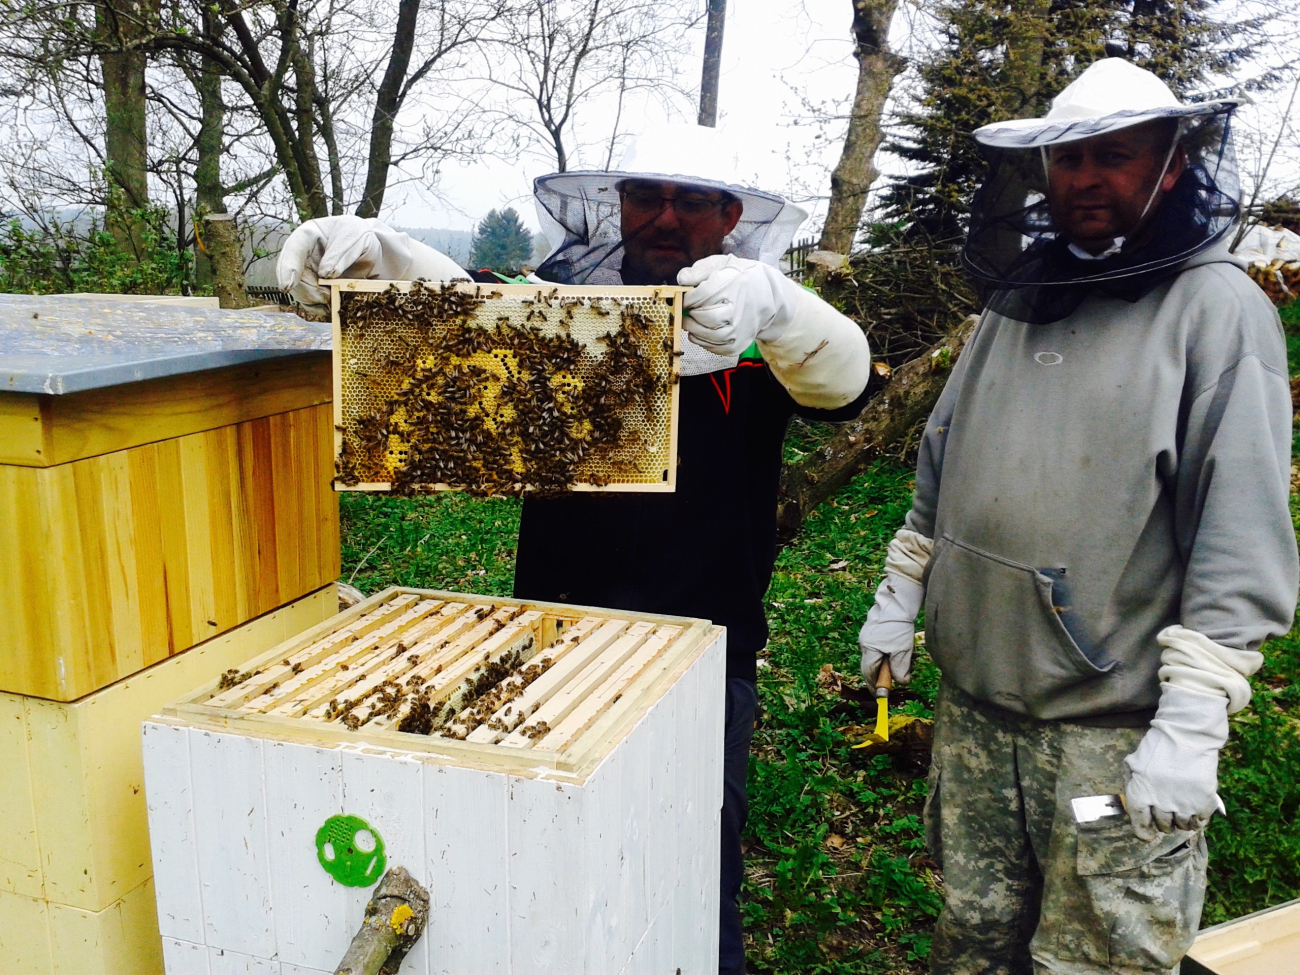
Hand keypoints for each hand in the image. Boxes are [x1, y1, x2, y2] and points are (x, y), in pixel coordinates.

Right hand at [276, 216, 465, 313]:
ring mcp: (313, 276)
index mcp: (314, 236)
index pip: (294, 245)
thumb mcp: (363, 241)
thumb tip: (327, 272)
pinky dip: (321, 312)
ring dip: (315, 303)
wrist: (392, 262)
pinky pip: (314, 308)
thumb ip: (345, 252)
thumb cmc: (376, 243)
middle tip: (324, 297)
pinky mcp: (323, 296)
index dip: (289, 263)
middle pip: (294, 275)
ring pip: (302, 294)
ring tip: (333, 302)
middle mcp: (310, 256)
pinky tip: (333, 311)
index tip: (290, 282)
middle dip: (306, 288)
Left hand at [677, 254, 801, 354]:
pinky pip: (713, 347)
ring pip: (706, 335)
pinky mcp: (737, 344)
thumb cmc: (741, 278)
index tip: (686, 297)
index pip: (699, 296)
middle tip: (688, 311)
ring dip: (693, 329)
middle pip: (703, 317)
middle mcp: (736, 310)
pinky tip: (702, 331)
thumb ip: (700, 270)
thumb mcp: (723, 264)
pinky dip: (702, 341)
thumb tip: (681, 279)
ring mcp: (737, 330)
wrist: (769, 296)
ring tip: (692, 321)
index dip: (687, 297)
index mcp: (730, 286)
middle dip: (690, 314)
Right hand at [858, 572, 923, 685]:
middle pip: (869, 666)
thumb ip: (900, 669)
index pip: (868, 673)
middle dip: (878, 676)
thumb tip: (901, 683)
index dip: (874, 686)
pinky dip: (883, 654)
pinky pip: (875, 647)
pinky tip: (893, 651)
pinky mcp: (872, 630)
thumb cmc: (899, 626)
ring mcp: (867, 635)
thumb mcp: (902, 650)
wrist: (897, 602)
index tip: (880, 695)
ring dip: (883, 664)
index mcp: (869, 649)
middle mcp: (864, 643)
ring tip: (896, 665)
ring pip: (873, 656)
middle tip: (888, 684)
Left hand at [1123, 683, 1228, 839]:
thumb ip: (1130, 783)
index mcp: (1140, 793)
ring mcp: (1183, 803)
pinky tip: (1195, 809)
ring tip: (1181, 809)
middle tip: (1166, 812)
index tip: (1148, 835)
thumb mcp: (1133, 763)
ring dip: (1181, 822)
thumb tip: (1133, 804)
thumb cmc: (1157, 748)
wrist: (1186, 735)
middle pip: (1162, 826)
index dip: (1144, 833)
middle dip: (1163, 823)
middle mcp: (1160, 802)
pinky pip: (1201, 821)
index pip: (1140, 824)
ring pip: (1182, 827)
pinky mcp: (1203, 801)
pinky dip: (1198, 819)